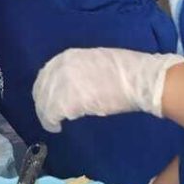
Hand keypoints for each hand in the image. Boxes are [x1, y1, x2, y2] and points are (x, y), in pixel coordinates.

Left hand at [32, 48, 183, 132]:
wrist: (141, 80)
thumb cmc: (127, 71)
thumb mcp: (97, 61)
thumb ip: (80, 69)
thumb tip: (74, 81)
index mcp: (68, 56)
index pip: (46, 73)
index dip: (45, 88)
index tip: (48, 98)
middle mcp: (62, 67)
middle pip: (42, 88)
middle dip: (43, 102)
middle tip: (48, 115)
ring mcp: (64, 83)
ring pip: (44, 102)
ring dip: (46, 115)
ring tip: (53, 124)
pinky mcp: (70, 101)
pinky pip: (52, 114)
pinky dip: (51, 122)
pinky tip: (56, 127)